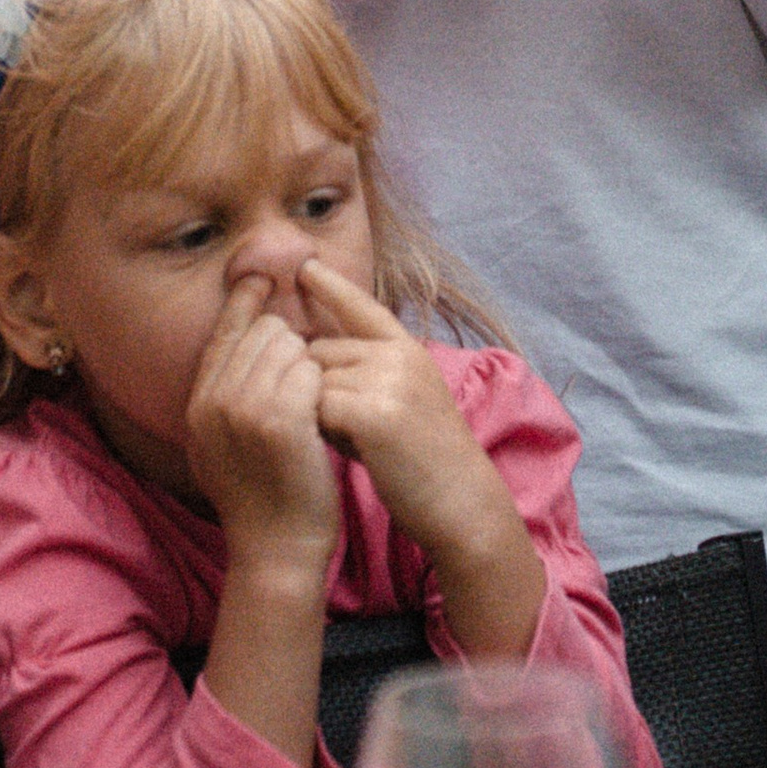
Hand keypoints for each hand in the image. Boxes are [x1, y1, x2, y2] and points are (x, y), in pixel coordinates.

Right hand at [183, 273, 339, 573]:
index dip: (245, 301)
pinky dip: (324, 387)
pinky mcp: (280, 421)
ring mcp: (244, 409)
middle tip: (302, 385)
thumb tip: (245, 335)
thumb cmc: (264, 496)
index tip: (261, 277)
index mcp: (198, 403)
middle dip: (292, 347)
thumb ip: (227, 393)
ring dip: (311, 367)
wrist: (278, 552)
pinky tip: (325, 414)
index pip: (225, 332)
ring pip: (291, 346)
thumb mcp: (224, 443)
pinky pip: (310, 370)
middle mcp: (213, 400)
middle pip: (264, 331)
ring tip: (313, 405)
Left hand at [303, 259, 543, 657]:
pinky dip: (319, 429)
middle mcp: (399, 355)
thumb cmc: (426, 462)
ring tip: (354, 442)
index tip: (304, 264)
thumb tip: (314, 361)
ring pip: (314, 380)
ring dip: (316, 411)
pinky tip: (346, 448)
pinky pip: (318, 408)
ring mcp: (389, 380)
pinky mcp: (375, 413)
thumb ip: (367, 375)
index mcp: (408, 349)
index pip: (363, 305)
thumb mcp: (404, 400)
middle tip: (347, 429)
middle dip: (314, 386)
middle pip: (320, 350)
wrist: (462, 503)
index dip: (331, 284)